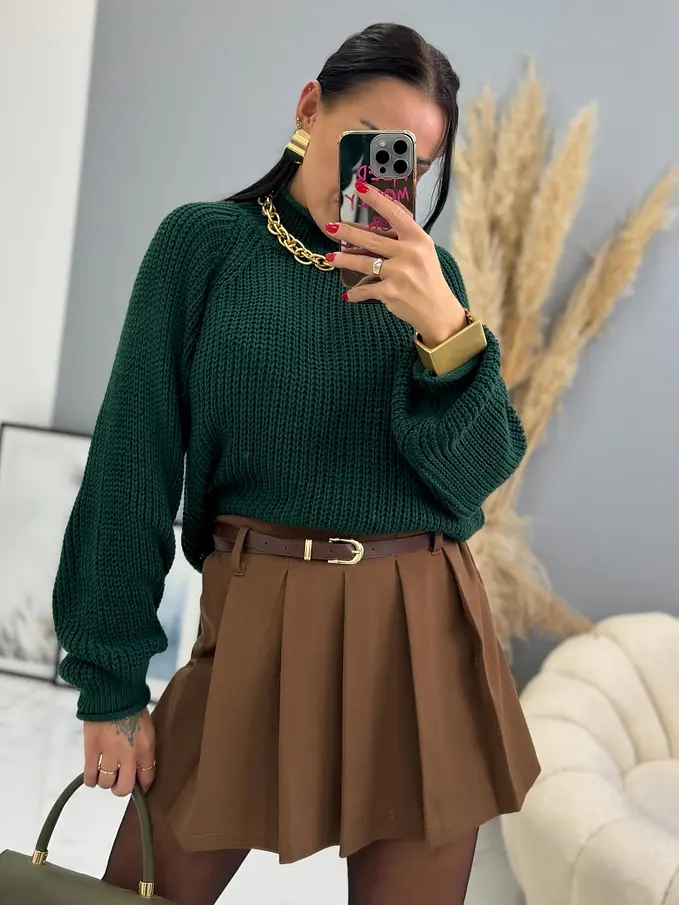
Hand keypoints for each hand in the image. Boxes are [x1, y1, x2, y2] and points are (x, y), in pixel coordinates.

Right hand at [83, 708, 155, 796]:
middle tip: (118, 781)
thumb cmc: (132, 707)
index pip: (147, 779)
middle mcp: (128, 755)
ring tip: (105, 771)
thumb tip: (140, 768)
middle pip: (124, 788)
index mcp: (146, 748)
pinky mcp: (91, 750)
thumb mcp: (147, 728)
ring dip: (105, 780)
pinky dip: (90, 779)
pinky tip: (92, 775)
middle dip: (121, 788)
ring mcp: (108, 753)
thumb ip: (144, 749)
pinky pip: (90, 776)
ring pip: (105, 783)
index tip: (137, 784)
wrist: (112, 691)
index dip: (142, 785)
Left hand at [325, 181, 466, 346]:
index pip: (394, 213)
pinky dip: (356, 292)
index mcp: (418, 239)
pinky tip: (348, 294)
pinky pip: (366, 289)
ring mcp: (399, 273)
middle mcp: (409, 253)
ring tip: (331, 257)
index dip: (375, 199)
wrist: (437, 311)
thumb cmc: (428, 279)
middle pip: (372, 239)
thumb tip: (382, 219)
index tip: (359, 187)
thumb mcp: (423, 252)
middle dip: (348, 232)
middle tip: (330, 227)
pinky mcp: (391, 292)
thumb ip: (404, 237)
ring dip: (344, 260)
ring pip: (364, 262)